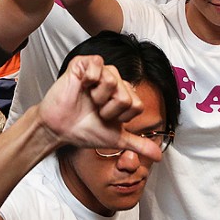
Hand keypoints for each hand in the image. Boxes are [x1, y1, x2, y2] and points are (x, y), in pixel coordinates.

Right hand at [36, 55, 161, 161]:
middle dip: (108, 110)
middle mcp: (115, 79)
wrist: (60, 129)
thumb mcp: (116, 138)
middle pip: (125, 96)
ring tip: (88, 99)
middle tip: (95, 110)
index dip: (120, 117)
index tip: (106, 119)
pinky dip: (89, 79)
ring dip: (98, 97)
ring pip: (112, 82)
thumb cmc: (85, 130)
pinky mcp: (84, 63)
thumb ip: (139, 144)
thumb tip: (159, 156)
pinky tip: (82, 85)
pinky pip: (98, 65)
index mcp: (124, 94)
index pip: (136, 105)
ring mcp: (100, 70)